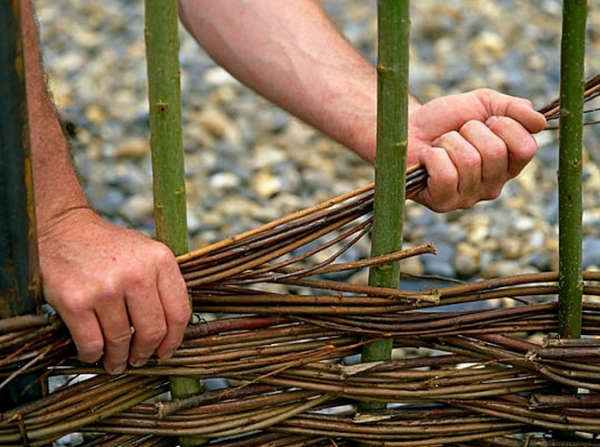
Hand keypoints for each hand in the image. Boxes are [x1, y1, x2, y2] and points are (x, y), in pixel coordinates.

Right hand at [38, 208, 190, 373]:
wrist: (63, 230)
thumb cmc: (110, 247)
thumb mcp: (147, 252)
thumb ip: (163, 284)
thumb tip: (172, 330)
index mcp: (160, 260)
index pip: (179, 312)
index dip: (174, 339)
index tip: (166, 351)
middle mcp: (136, 274)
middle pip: (152, 331)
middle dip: (145, 353)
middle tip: (138, 359)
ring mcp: (105, 289)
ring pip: (121, 341)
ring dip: (118, 359)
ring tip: (115, 361)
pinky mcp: (76, 302)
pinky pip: (92, 344)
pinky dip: (93, 355)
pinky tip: (93, 353)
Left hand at [407, 89, 546, 211]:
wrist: (407, 128)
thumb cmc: (444, 120)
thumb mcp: (483, 104)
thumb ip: (514, 109)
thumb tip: (540, 121)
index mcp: (509, 164)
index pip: (526, 148)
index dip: (504, 125)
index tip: (486, 120)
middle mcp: (493, 185)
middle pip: (495, 152)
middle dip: (470, 131)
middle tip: (456, 133)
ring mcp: (468, 198)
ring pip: (469, 161)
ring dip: (449, 143)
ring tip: (440, 145)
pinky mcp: (443, 203)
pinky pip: (446, 175)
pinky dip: (433, 157)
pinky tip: (428, 159)